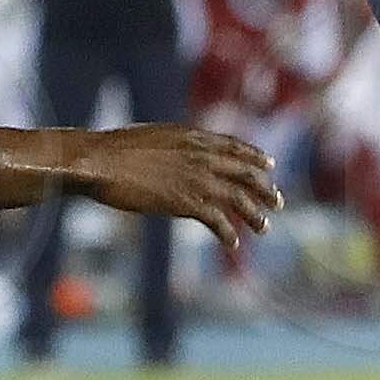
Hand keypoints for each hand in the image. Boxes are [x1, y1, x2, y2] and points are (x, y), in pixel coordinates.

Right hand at [71, 121, 279, 241]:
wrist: (102, 161)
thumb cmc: (116, 150)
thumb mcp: (155, 137)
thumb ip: (176, 145)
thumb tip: (178, 153)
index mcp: (195, 136)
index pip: (236, 146)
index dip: (255, 157)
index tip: (270, 165)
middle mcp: (204, 155)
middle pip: (246, 173)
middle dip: (265, 189)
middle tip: (278, 203)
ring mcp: (198, 179)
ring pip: (240, 198)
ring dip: (255, 215)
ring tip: (265, 228)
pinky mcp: (187, 202)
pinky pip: (218, 220)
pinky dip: (228, 233)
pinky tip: (232, 244)